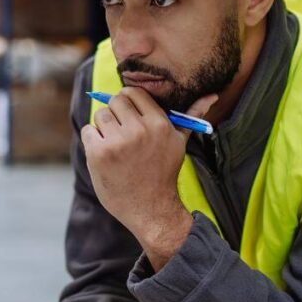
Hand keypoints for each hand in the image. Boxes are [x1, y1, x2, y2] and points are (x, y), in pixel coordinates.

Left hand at [81, 87, 218, 269]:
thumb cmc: (164, 173)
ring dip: (104, 128)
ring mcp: (117, 142)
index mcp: (159, 124)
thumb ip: (192, 116)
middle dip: (115, 114)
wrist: (151, 209)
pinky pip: (88, 131)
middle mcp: (139, 130)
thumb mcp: (180, 143)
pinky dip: (93, 141)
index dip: (128, 102)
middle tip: (121, 133)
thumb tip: (212, 96)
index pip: (133, 92)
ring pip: (100, 115)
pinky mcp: (99, 154)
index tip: (129, 116)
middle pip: (114, 101)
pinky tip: (105, 156)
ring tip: (115, 146)